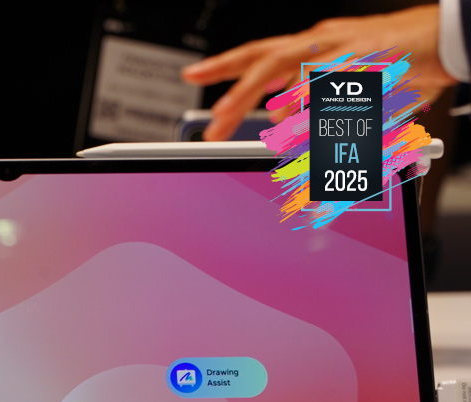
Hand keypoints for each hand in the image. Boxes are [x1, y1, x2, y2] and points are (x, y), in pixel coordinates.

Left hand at [180, 5, 452, 140]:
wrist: (446, 38)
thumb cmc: (395, 61)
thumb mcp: (342, 82)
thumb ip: (309, 103)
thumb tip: (278, 125)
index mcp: (312, 46)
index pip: (258, 53)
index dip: (223, 64)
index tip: (191, 75)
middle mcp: (323, 42)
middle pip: (268, 60)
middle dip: (238, 94)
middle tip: (215, 125)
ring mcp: (348, 49)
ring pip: (303, 70)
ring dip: (279, 101)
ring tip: (267, 128)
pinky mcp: (376, 61)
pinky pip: (342, 81)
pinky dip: (322, 98)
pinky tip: (307, 113)